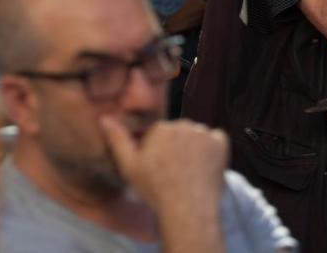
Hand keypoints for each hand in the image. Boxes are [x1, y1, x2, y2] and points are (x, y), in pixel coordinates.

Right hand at [100, 118, 227, 250]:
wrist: (187, 208)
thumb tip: (105, 118)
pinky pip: (217, 140)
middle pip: (180, 133)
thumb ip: (117, 140)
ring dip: (195, 148)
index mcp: (161, 128)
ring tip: (190, 173)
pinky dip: (213, 150)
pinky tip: (204, 167)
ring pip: (198, 136)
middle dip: (177, 148)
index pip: (161, 134)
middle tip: (174, 173)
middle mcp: (183, 124)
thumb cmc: (156, 190)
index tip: (159, 169)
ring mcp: (204, 133)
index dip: (159, 152)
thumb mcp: (129, 167)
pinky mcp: (221, 142)